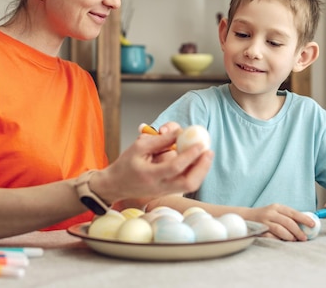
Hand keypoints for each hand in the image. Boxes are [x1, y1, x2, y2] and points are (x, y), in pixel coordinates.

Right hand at [94, 122, 212, 203]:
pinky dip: (196, 172)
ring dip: (202, 170)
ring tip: (207, 154)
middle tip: (209, 151)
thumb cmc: (125, 164)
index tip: (200, 144)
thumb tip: (179, 132)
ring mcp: (166, 191)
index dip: (189, 155)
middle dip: (202, 167)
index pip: (174, 167)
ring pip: (190, 185)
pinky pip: (187, 184)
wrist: (115, 185)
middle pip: (188, 183)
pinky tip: (199, 161)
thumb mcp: (139, 146)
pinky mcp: (169, 192)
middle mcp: (160, 186)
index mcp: (150, 175)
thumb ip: (160, 140)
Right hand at [241, 204, 315, 241]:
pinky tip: (282, 241)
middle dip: (298, 231)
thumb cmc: (265, 216)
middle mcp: (270, 213)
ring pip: (280, 229)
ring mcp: (264, 221)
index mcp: (277, 207)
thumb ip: (287, 217)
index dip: (304, 219)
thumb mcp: (275, 212)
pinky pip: (272, 236)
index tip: (312, 225)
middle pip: (288, 222)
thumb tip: (304, 225)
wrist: (245, 217)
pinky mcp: (259, 229)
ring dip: (290, 236)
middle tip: (304, 238)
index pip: (293, 212)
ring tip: (294, 240)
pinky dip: (279, 239)